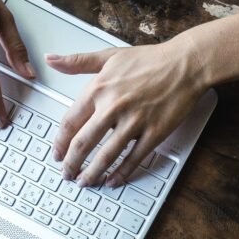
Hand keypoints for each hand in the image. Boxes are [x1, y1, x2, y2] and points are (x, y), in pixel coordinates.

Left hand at [46, 40, 206, 187]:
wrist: (185, 65)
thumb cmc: (151, 60)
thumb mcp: (109, 56)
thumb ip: (78, 61)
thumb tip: (53, 60)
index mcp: (99, 89)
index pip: (70, 122)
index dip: (60, 143)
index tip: (57, 154)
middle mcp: (113, 107)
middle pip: (83, 144)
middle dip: (72, 164)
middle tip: (67, 173)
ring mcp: (134, 122)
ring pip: (106, 156)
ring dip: (92, 173)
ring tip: (85, 182)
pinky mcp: (154, 133)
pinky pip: (133, 159)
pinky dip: (121, 173)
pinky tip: (113, 180)